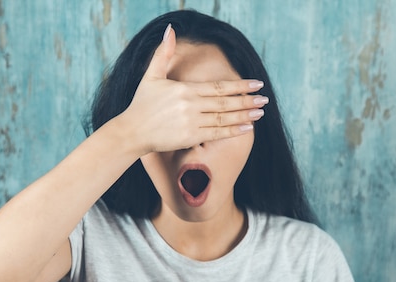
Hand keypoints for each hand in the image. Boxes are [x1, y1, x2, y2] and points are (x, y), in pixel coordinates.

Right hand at [116, 25, 266, 153]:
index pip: (218, 87)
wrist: (131, 131)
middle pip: (225, 102)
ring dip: (244, 115)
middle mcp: (190, 105)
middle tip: (265, 99)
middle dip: (247, 100)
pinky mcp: (189, 137)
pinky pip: (216, 133)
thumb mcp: (151, 76)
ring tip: (260, 112)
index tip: (256, 83)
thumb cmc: (141, 104)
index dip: (239, 85)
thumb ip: (163, 54)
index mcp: (184, 89)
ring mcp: (191, 122)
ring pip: (223, 118)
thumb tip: (170, 29)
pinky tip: (247, 127)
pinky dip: (232, 130)